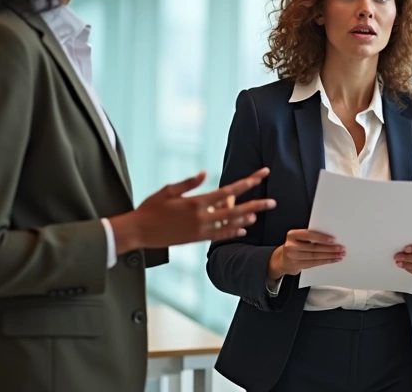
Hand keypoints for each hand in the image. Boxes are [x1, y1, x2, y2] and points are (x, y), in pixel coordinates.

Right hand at [110, 169, 275, 253]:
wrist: (138, 231)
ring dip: (246, 219)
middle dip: (256, 204)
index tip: (262, 175)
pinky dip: (232, 232)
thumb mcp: (168, 191)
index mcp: (196, 202)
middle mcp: (202, 217)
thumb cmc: (151, 208)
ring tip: (260, 213)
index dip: (247, 183)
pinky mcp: (196, 239)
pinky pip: (219, 236)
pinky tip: (243, 229)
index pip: (228, 190)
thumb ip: (189, 183)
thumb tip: (204, 173)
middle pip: (236, 210)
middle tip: (273, 201)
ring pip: (230, 225)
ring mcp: (200, 230)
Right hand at [269, 229, 344, 278]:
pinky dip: (325, 261)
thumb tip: (330, 238)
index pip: (309, 235)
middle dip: (329, 248)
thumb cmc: (294, 246)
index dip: (322, 238)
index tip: (333, 239)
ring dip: (330, 256)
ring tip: (340, 254)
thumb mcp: (298, 238)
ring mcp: (293, 257)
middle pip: (314, 247)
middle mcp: (291, 245)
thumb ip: (310, 236)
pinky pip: (314, 263)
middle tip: (341, 248)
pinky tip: (333, 260)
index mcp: (292, 235)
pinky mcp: (297, 266)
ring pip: (315, 256)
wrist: (282, 260)